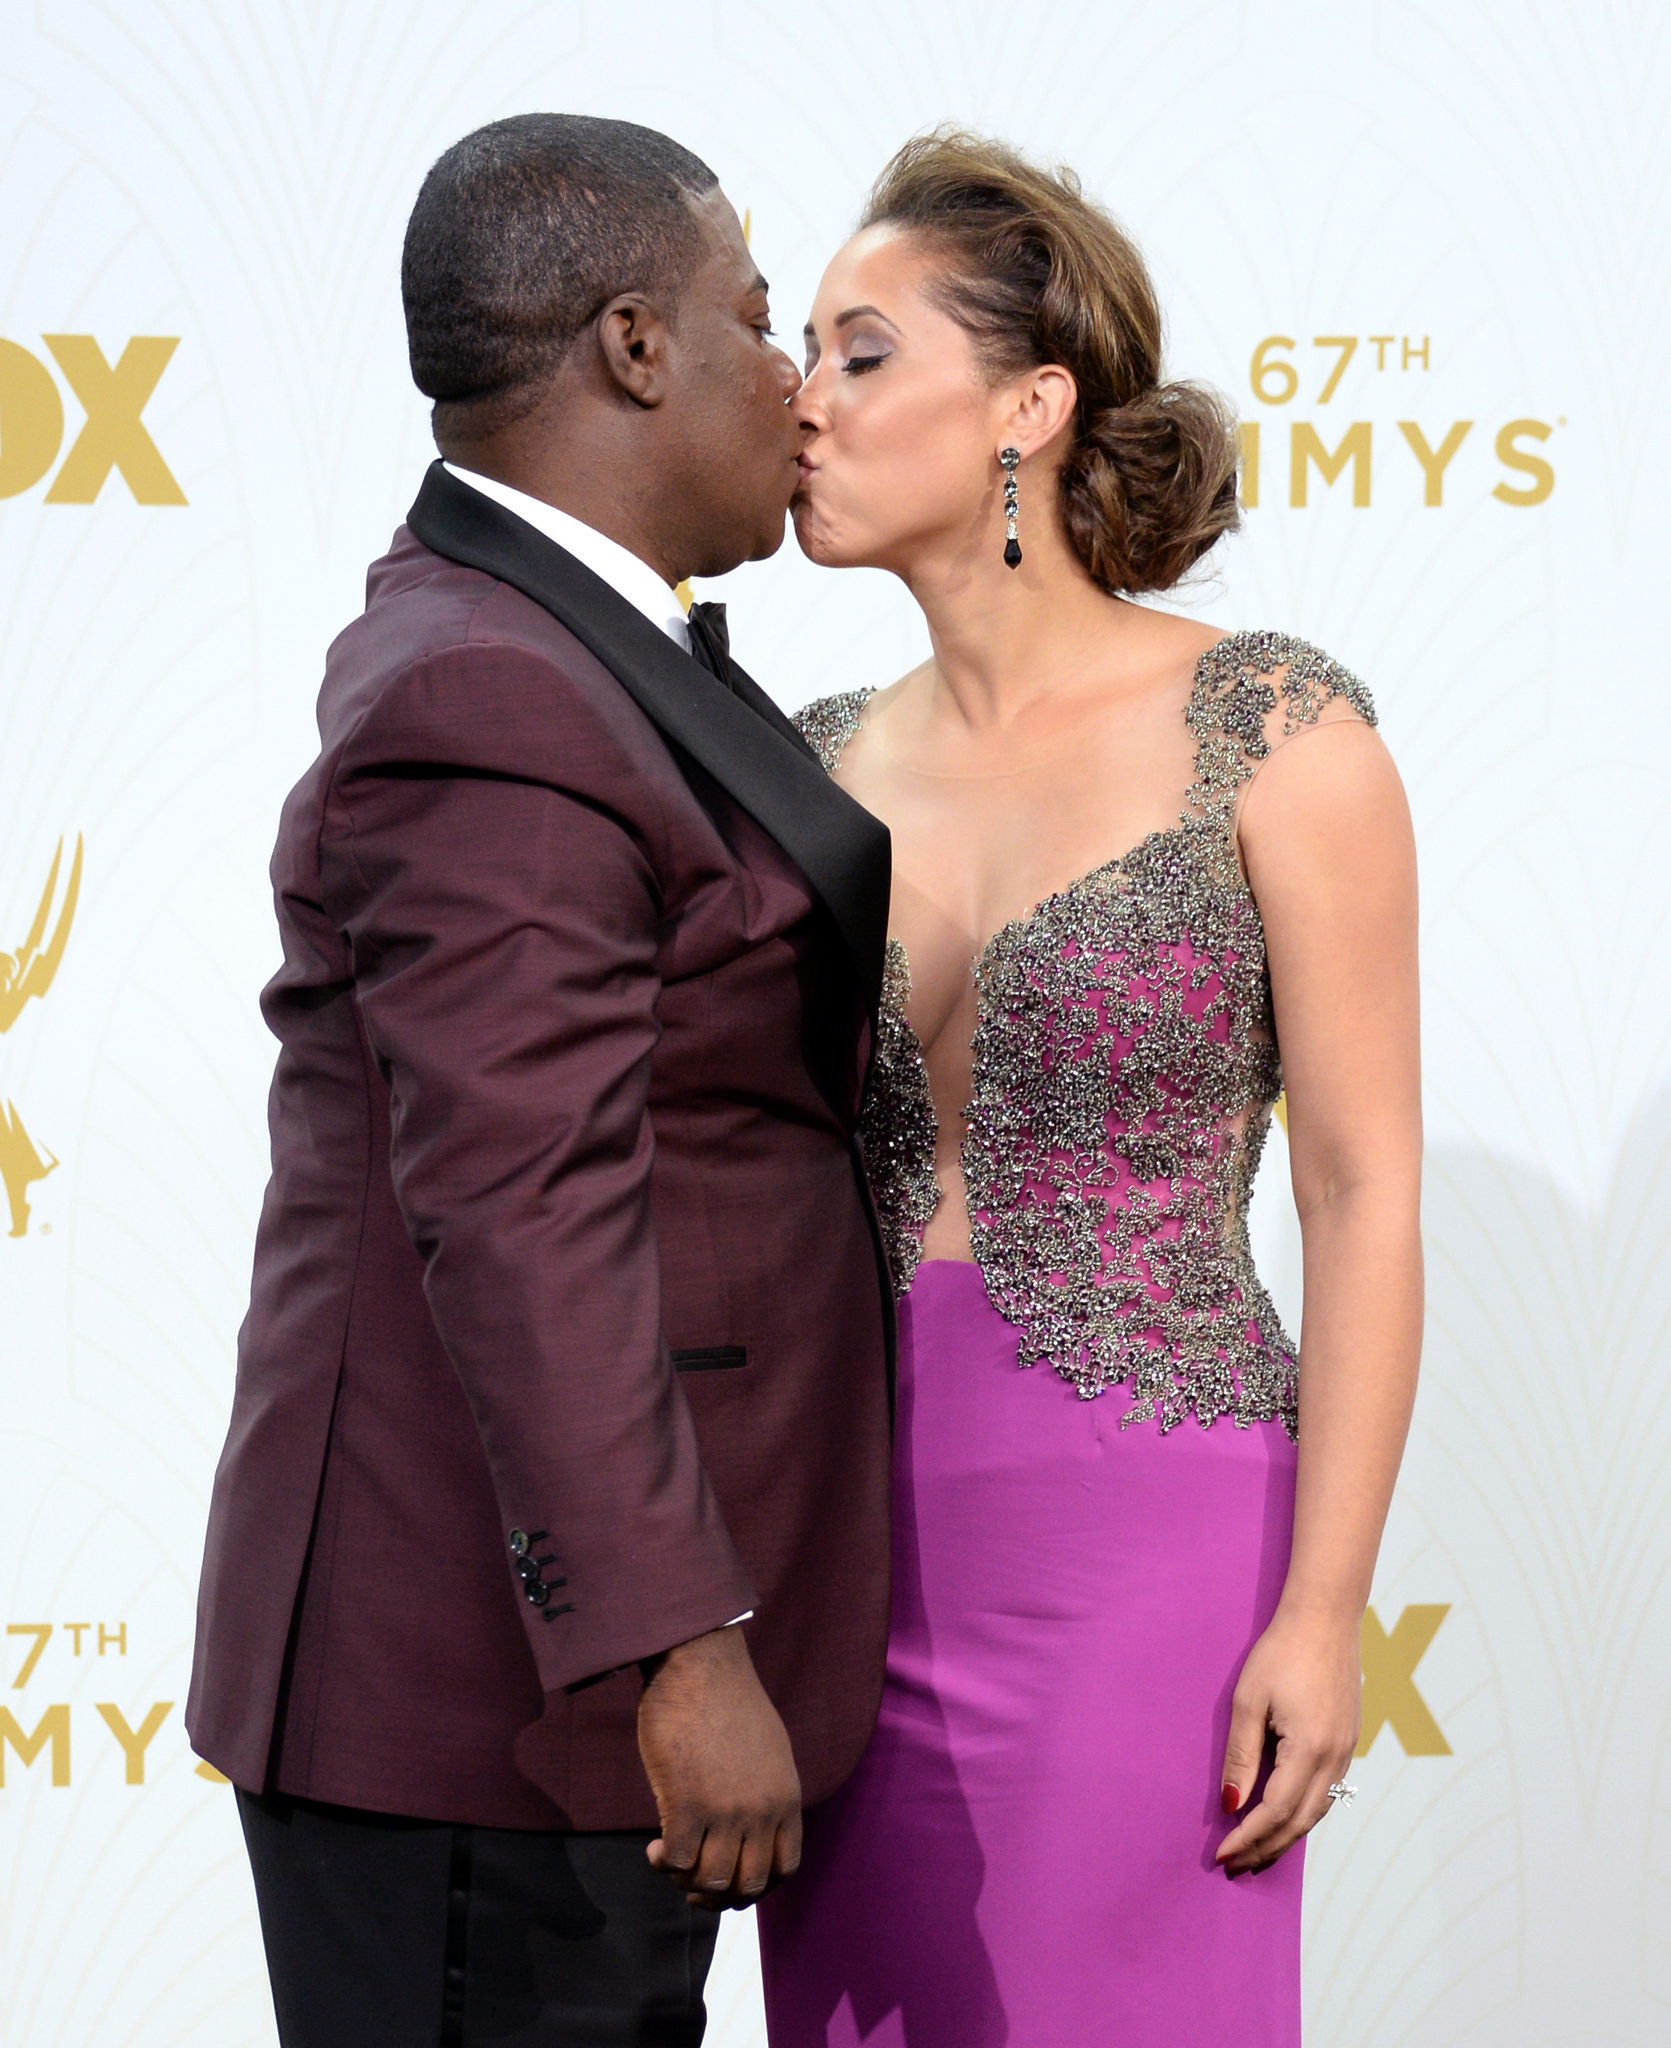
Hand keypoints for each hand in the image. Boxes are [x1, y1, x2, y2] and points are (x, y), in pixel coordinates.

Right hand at [637, 1625, 801, 1909]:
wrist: (700, 1664)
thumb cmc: (727, 1702)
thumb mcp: (768, 1751)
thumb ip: (766, 1793)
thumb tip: (752, 1831)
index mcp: (786, 1797)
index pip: (785, 1869)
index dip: (756, 1886)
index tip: (730, 1879)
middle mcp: (762, 1811)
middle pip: (747, 1885)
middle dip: (718, 1895)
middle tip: (693, 1883)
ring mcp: (726, 1810)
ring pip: (711, 1882)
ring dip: (686, 1882)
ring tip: (671, 1860)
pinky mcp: (686, 1804)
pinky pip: (678, 1862)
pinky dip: (665, 1865)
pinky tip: (655, 1848)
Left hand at [1216, 1606, 1360, 1875]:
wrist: (1326, 1619)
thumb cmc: (1281, 1653)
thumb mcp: (1248, 1701)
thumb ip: (1240, 1757)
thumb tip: (1229, 1804)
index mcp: (1309, 1750)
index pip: (1274, 1813)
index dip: (1247, 1838)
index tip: (1222, 1855)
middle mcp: (1335, 1759)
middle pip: (1299, 1822)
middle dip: (1266, 1847)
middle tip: (1236, 1865)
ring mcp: (1347, 1752)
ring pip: (1317, 1811)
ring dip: (1286, 1835)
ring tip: (1256, 1850)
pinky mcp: (1349, 1742)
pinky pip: (1328, 1792)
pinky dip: (1304, 1813)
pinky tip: (1284, 1816)